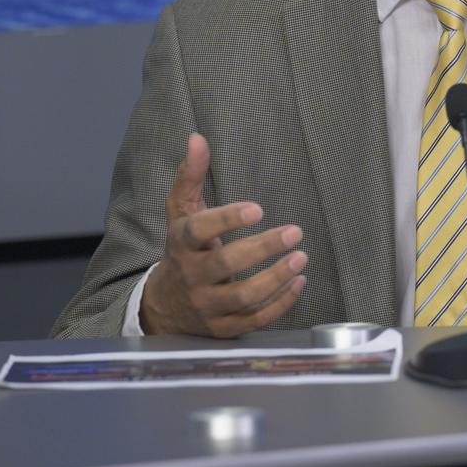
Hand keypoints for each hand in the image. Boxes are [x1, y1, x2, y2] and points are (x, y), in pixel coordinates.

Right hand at [140, 133, 307, 336]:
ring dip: (277, 277)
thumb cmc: (182, 249)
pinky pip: (255, 319)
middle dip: (263, 248)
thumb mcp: (181, 212)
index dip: (227, 219)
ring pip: (244, 296)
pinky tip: (299, 282)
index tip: (257, 209)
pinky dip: (280, 303)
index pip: (199, 230)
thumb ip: (191, 175)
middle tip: (295, 232)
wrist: (165, 305)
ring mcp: (207, 306)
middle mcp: (192, 276)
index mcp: (181, 243)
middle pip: (227, 264)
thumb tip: (197, 138)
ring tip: (301, 258)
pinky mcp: (223, 328)